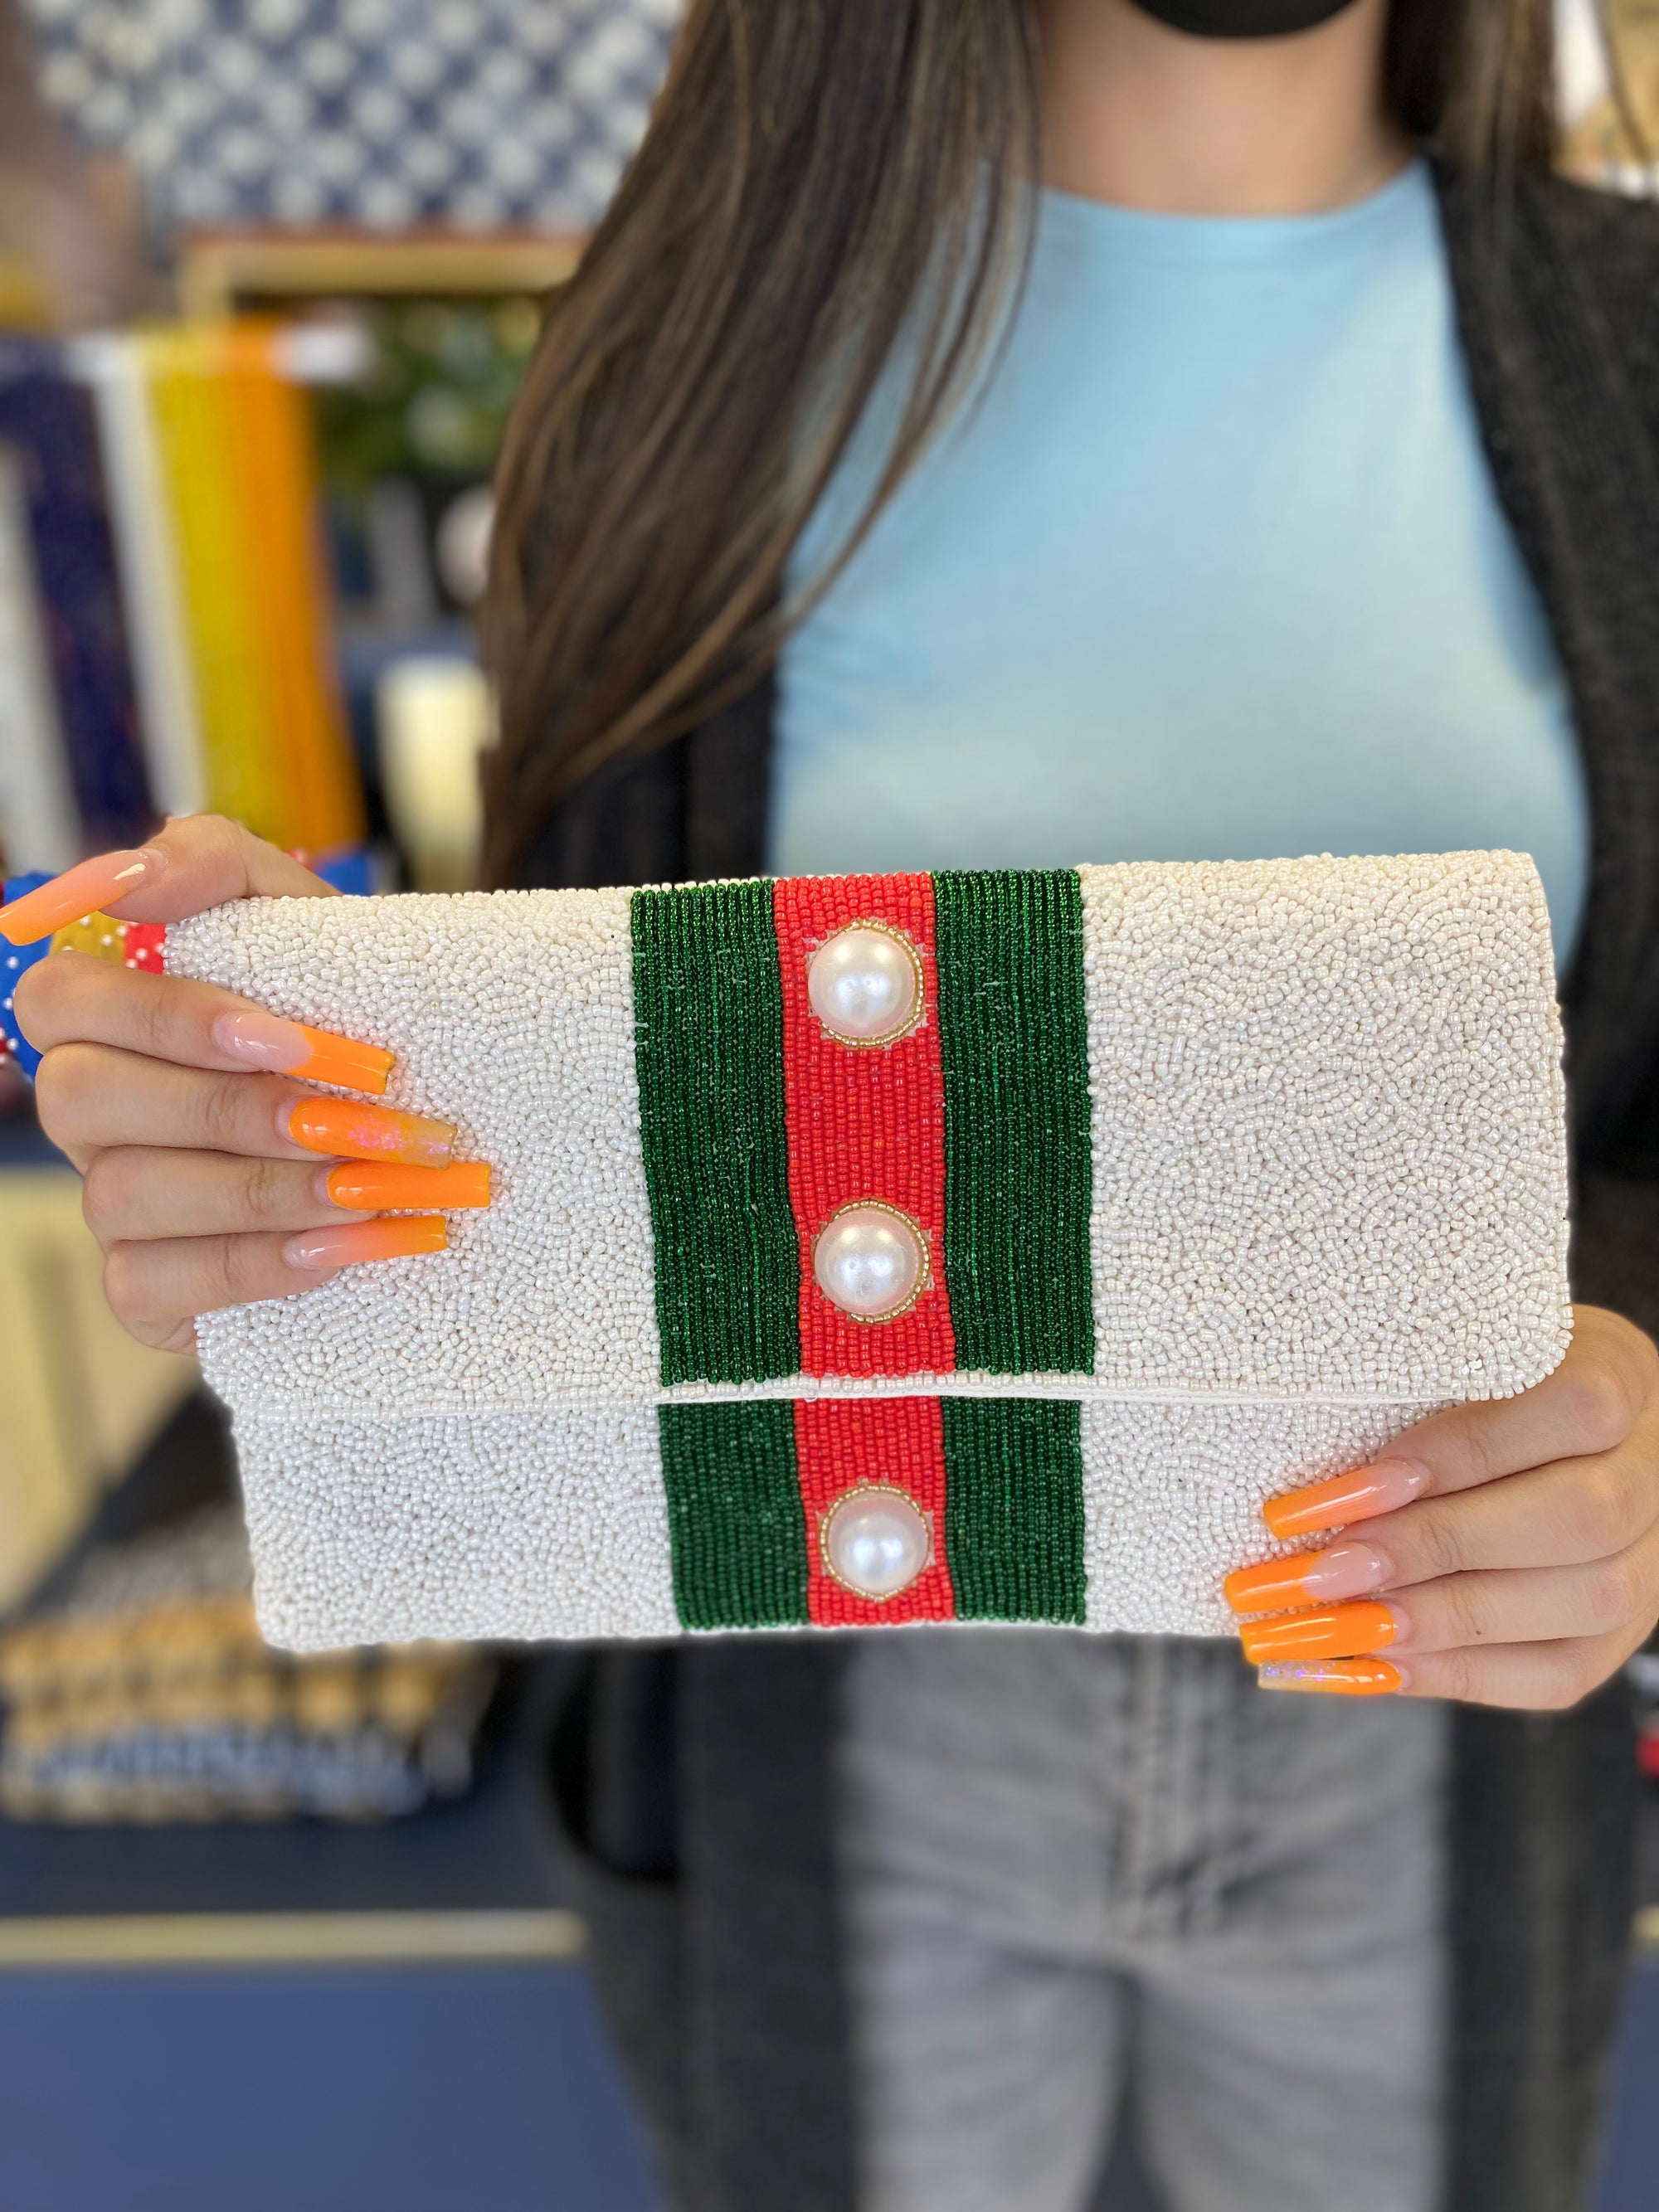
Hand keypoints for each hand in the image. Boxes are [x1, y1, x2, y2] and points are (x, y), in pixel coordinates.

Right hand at [7, 817, 487, 1355]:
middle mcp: (93, 1109)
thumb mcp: (307, 920)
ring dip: (268, 1189)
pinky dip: (260, 1265)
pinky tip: (350, 1242)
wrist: (440, 1129)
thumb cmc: (354, 1013)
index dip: (168, 1018)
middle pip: (80, 1099)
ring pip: (123, 1195)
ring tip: (385, 1183)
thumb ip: (216, 863)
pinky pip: (151, 1286)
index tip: (293, 1037)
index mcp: (112, 1015)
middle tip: (364, 1117)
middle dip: (232, 1109)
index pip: (61, 999)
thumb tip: (131, 877)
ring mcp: (112, 1201)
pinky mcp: (146, 1290)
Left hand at [1226, 1305, 1658, 1708]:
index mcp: (1617, 1374)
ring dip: (1437, 1620)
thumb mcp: (1451, 1361)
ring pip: (1579, 1602)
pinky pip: (1558, 1672)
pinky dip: (1454, 1673)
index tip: (1346, 1486)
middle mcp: (1652, 1469)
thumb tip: (1301, 1488)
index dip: (1455, 1451)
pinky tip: (1365, 1664)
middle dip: (1431, 1548)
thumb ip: (1403, 1399)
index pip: (1567, 1408)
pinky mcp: (1621, 1632)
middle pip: (1574, 1517)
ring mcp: (1651, 1559)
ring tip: (1327, 1625)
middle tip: (1314, 1568)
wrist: (1552, 1436)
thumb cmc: (1478, 1386)